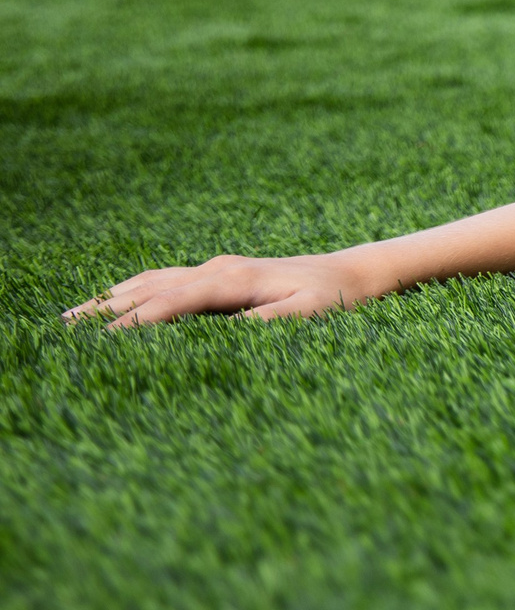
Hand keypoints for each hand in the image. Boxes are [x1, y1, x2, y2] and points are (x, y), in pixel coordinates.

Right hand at [65, 253, 383, 327]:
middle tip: (64, 330)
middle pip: (151, 287)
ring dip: (114, 297)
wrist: (355, 272)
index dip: (137, 320)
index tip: (103, 340)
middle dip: (107, 307)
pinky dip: (135, 290)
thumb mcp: (311, 314)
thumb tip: (228, 332)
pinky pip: (167, 280)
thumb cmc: (335, 298)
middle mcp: (220, 269)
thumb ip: (268, 322)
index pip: (173, 300)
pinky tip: (118, 301)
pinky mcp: (221, 274)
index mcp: (235, 279)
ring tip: (75, 317)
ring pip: (153, 280)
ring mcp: (218, 268)